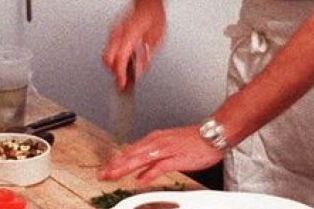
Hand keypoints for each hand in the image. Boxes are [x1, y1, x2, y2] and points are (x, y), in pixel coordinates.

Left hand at [97, 125, 222, 184]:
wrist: (211, 134)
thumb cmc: (192, 141)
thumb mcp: (168, 148)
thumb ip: (153, 161)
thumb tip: (140, 174)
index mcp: (154, 139)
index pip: (130, 151)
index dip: (116, 161)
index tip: (105, 170)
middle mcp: (156, 142)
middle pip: (131, 155)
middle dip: (115, 165)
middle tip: (102, 174)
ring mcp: (165, 150)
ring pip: (140, 159)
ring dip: (125, 168)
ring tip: (113, 175)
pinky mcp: (176, 157)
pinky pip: (159, 166)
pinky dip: (148, 173)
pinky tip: (140, 180)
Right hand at [102, 0, 165, 88]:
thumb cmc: (153, 14)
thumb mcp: (156, 38)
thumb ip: (146, 57)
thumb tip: (138, 73)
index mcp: (130, 32)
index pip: (120, 57)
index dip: (120, 74)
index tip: (122, 84)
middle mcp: (118, 30)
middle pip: (107, 57)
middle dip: (114, 71)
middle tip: (124, 80)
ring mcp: (114, 29)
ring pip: (106, 52)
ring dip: (114, 64)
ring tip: (127, 71)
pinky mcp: (113, 30)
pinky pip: (110, 46)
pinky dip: (115, 56)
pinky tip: (126, 59)